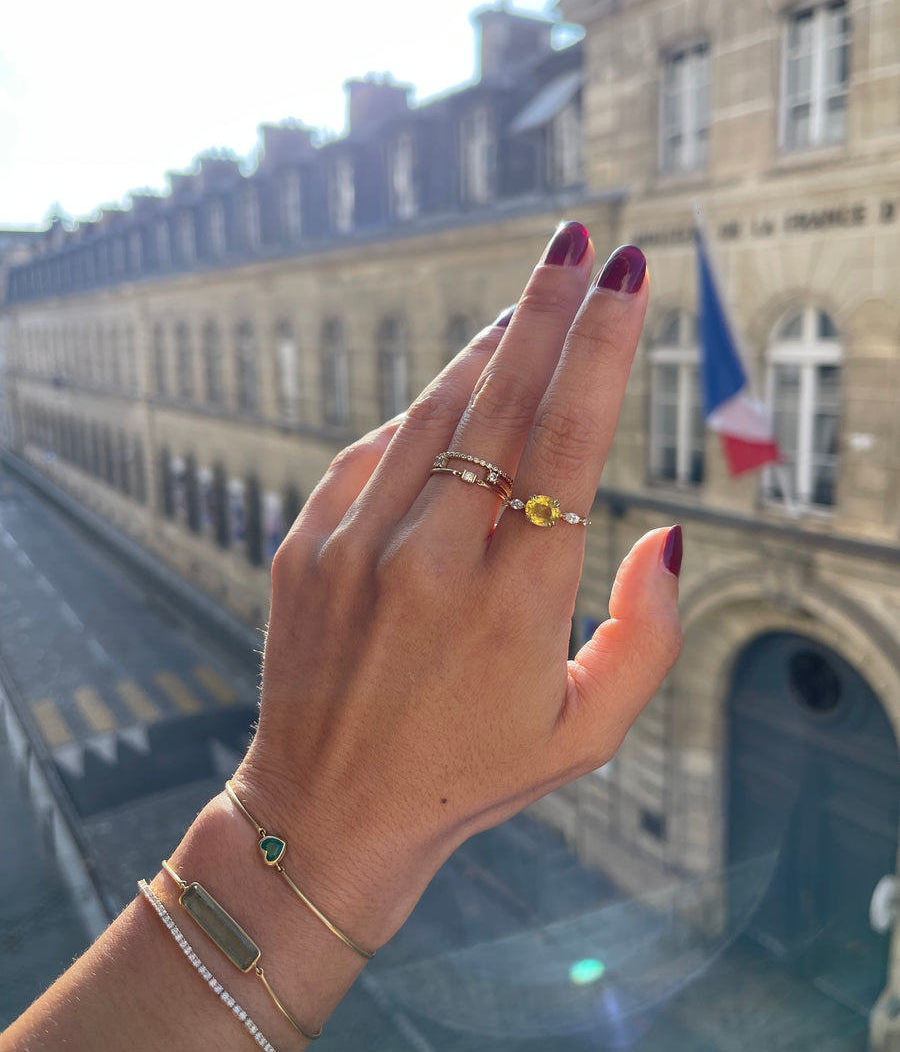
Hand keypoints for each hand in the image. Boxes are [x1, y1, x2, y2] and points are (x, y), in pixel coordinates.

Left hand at [235, 222, 682, 945]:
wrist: (324, 810)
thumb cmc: (471, 773)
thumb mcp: (589, 732)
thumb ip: (648, 635)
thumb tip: (665, 536)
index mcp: (512, 604)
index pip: (568, 441)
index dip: (602, 347)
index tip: (627, 277)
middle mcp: (429, 562)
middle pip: (499, 399)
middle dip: (547, 307)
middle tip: (578, 240)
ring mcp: (354, 546)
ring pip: (432, 411)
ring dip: (486, 350)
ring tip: (529, 303)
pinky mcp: (303, 544)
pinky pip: (373, 449)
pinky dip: (421, 416)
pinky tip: (453, 402)